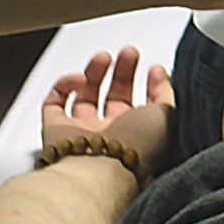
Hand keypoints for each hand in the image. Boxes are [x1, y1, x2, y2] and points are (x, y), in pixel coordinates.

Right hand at [38, 44, 174, 174]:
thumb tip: (161, 75)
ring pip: (86, 97)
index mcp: (139, 137)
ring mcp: (83, 134)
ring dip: (95, 72)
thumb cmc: (136, 148)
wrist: (101, 170)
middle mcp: (111, 137)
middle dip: (123, 72)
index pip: (144, 107)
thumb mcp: (168, 116)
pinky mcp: (55, 131)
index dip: (150, 85)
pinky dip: (65, 85)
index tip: (153, 68)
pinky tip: (79, 78)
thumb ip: (166, 94)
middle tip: (129, 54)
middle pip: (116, 98)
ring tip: (104, 57)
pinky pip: (55, 103)